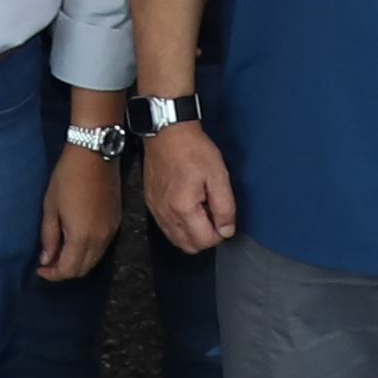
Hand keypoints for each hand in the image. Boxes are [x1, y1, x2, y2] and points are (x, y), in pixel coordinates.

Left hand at [35, 140, 119, 283]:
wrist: (95, 154)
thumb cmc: (67, 178)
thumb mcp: (51, 206)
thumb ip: (49, 236)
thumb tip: (47, 259)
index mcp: (81, 237)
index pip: (68, 270)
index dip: (53, 275)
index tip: (40, 269)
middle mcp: (100, 240)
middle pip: (83, 269)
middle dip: (64, 271)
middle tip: (48, 262)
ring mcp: (111, 232)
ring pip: (94, 260)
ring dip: (77, 261)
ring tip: (60, 251)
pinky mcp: (116, 222)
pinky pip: (102, 248)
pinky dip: (88, 252)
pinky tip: (75, 240)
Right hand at [141, 119, 238, 258]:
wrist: (168, 131)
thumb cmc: (193, 149)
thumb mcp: (218, 175)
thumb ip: (225, 207)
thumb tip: (227, 230)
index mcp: (183, 208)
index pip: (205, 241)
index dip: (219, 232)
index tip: (223, 216)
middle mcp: (166, 213)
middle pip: (189, 246)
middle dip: (205, 236)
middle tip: (213, 213)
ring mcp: (156, 210)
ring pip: (176, 240)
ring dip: (192, 233)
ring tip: (201, 209)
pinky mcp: (151, 203)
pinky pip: (166, 228)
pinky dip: (179, 226)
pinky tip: (187, 207)